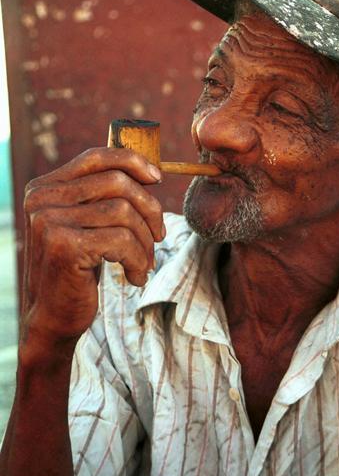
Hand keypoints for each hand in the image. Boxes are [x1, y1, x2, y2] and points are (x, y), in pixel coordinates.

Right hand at [21, 147, 163, 346]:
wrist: (53, 317)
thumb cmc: (78, 268)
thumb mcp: (86, 224)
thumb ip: (103, 196)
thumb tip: (150, 171)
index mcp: (45, 188)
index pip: (96, 157)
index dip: (132, 162)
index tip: (157, 179)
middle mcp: (42, 199)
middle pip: (117, 183)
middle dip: (149, 209)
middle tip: (159, 235)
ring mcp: (49, 221)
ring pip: (124, 212)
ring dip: (145, 241)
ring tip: (144, 263)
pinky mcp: (64, 246)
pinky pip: (122, 241)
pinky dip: (138, 260)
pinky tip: (135, 277)